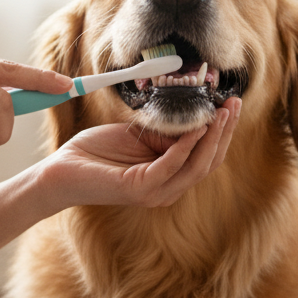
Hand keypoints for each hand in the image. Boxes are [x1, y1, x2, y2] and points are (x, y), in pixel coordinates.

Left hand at [36, 97, 240, 210]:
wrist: (63, 169)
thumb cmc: (98, 152)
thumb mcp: (139, 136)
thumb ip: (166, 133)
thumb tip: (193, 118)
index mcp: (169, 177)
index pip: (207, 156)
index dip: (223, 131)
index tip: (230, 104)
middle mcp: (168, 189)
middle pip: (209, 162)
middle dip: (224, 132)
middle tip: (233, 104)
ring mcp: (155, 192)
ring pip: (197, 166)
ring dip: (212, 137)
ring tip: (220, 112)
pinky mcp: (139, 189)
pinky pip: (171, 166)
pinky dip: (186, 147)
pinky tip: (195, 128)